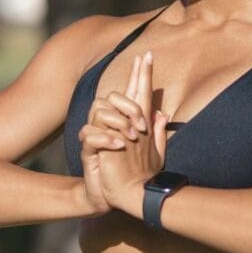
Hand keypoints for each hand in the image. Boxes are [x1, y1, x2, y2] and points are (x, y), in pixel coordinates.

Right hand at [79, 55, 145, 215]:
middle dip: (129, 106)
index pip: (133, 92)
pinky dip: (105, 138)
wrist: (124, 196)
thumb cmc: (137, 173)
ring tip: (131, 139)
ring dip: (118, 122)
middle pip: (112, 96)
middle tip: (142, 125)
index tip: (147, 55)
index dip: (140, 74)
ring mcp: (100, 135)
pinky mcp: (90, 150)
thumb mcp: (154, 154)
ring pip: (99, 110)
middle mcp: (112, 124)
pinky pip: (89, 134)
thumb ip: (157, 133)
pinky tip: (119, 145)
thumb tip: (162, 114)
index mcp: (129, 122)